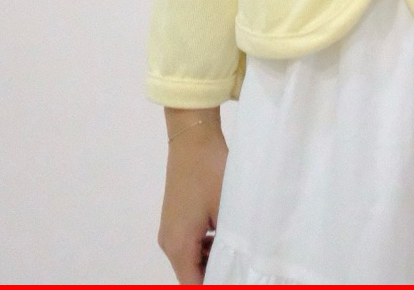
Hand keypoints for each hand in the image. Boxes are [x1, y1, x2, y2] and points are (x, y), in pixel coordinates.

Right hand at [157, 117, 227, 283]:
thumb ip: (231, 242)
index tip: (239, 277)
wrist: (192, 138)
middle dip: (215, 273)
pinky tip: (229, 235)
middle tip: (244, 267)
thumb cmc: (210, 172)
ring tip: (241, 252)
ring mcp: (170, 230)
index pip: (193, 284)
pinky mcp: (176, 218)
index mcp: (178, 246)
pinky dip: (207, 246)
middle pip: (191, 274)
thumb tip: (241, 262)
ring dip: (213, 259)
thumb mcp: (226, 209)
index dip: (216, 284)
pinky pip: (191, 244)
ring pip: (192, 259)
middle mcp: (169, 243)